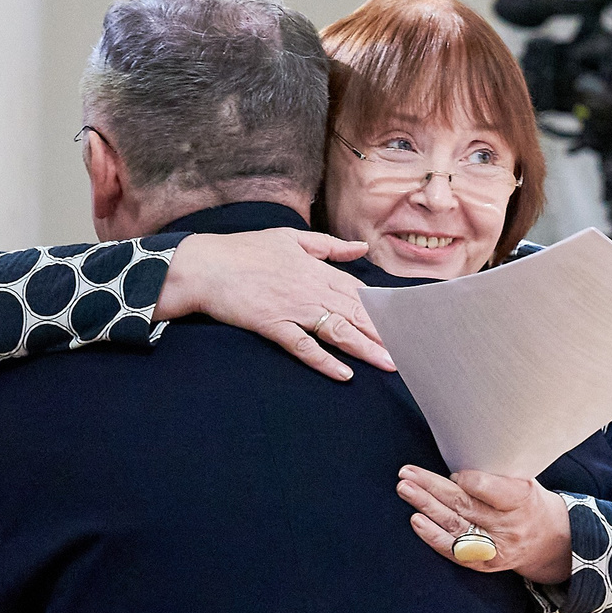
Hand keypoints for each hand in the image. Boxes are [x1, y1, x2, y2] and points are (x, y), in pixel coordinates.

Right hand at [155, 228, 395, 380]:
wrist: (203, 266)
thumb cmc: (244, 251)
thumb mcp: (290, 238)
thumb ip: (328, 246)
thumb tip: (360, 249)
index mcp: (315, 268)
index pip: (357, 291)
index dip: (381, 309)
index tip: (403, 323)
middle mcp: (310, 288)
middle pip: (354, 314)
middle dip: (383, 333)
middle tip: (408, 352)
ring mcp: (292, 308)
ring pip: (337, 330)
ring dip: (365, 349)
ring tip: (389, 365)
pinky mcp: (272, 325)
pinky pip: (303, 346)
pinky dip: (324, 360)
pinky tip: (344, 374)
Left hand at [396, 466, 573, 585]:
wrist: (550, 541)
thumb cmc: (527, 502)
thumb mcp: (523, 481)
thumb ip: (495, 475)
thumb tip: (455, 466)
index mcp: (522, 500)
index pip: (489, 489)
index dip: (468, 480)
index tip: (454, 472)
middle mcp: (508, 526)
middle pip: (464, 504)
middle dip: (432, 487)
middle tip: (407, 473)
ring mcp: (495, 547)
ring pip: (454, 524)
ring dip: (425, 506)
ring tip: (405, 489)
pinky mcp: (484, 562)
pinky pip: (454, 549)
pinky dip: (432, 535)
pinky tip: (416, 520)